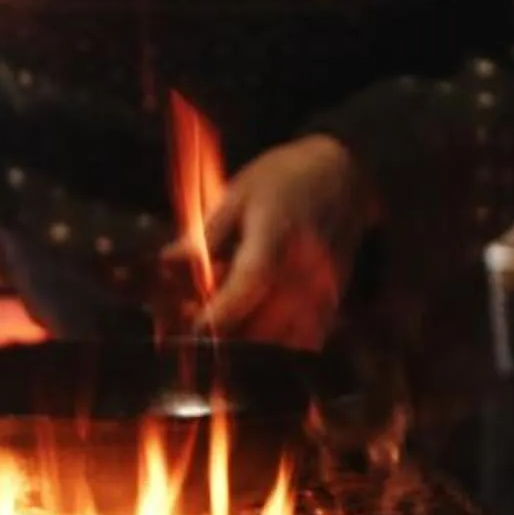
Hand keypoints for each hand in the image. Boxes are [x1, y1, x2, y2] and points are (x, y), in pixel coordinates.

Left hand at [164, 134, 381, 350]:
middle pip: (265, 324)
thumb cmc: (286, 177)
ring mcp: (324, 287)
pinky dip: (283, 341)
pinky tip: (261, 329)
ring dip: (255, 342)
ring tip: (229, 327)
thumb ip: (206, 235)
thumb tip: (168, 262)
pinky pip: (309, 336)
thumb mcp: (237, 194)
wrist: (344, 172)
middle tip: (200, 325)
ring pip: (287, 338)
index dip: (217, 315)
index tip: (193, 328)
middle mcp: (304, 269)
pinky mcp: (335, 296)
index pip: (246, 289)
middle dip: (229, 334)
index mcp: (276, 238)